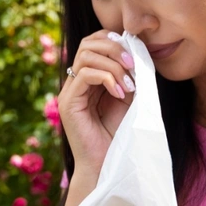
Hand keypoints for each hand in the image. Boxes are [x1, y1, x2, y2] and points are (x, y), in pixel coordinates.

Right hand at [58, 30, 135, 175]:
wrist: (108, 165)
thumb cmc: (119, 135)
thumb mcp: (129, 97)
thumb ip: (129, 75)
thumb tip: (138, 52)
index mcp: (89, 78)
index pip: (93, 42)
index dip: (113, 40)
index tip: (135, 53)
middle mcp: (75, 82)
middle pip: (87, 43)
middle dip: (115, 49)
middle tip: (134, 64)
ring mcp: (69, 92)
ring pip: (86, 56)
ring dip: (114, 65)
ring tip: (130, 83)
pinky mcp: (68, 103)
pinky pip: (85, 75)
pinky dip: (107, 78)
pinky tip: (121, 94)